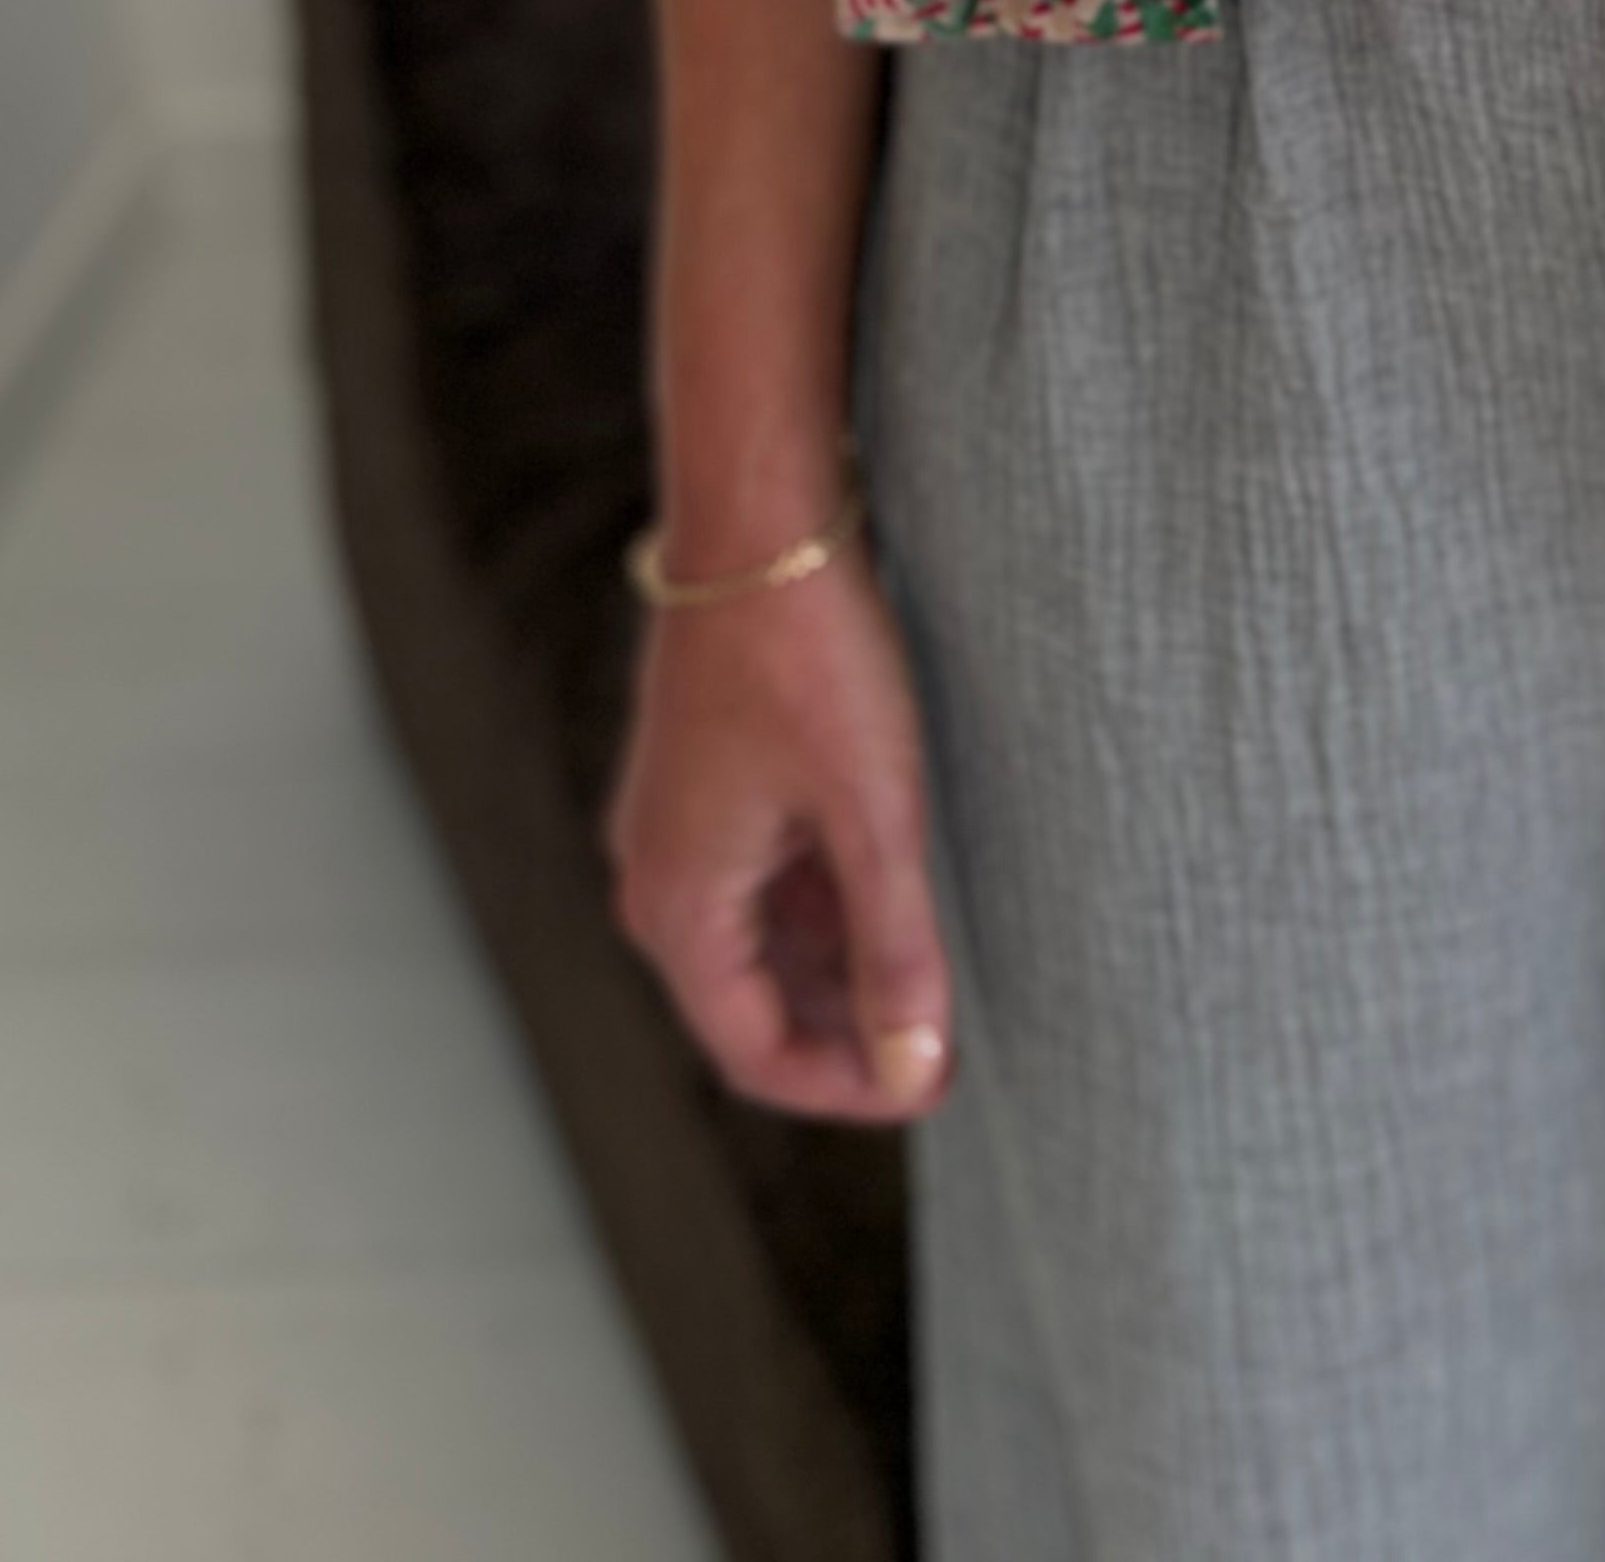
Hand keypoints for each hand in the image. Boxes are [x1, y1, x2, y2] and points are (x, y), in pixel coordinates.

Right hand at [605, 543, 958, 1120]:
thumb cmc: (813, 660)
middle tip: (944, 1037)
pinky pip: (762, 880)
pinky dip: (825, 904)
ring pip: (762, 941)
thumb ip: (896, 949)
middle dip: (847, 1032)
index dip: (846, 1086)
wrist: (761, 520)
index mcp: (678, 907)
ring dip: (840, 968)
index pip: (754, 1052)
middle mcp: (660, 879)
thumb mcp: (875, 813)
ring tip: (934, 969)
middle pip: (753, 1003)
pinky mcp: (708, 782)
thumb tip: (913, 1069)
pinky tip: (896, 889)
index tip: (933, 1081)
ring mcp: (679, 827)